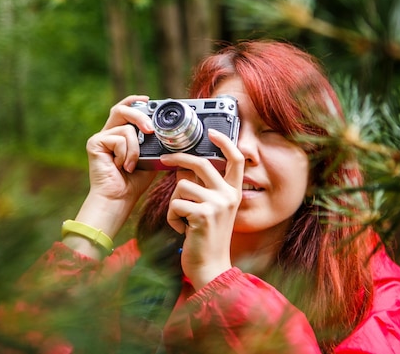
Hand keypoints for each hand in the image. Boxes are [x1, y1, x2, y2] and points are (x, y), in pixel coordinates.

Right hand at [69, 96, 157, 255]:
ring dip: (135, 149)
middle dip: (139, 116)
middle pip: (122, 110)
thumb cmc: (132, 183)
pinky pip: (119, 139)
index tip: (148, 101)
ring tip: (131, 165)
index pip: (125, 110)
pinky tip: (121, 167)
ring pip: (126, 129)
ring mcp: (100, 138)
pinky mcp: (94, 143)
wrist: (118, 199)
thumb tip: (170, 133)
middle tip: (150, 130)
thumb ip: (153, 144)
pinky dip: (126, 154)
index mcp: (119, 134)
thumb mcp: (149, 159)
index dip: (134, 101)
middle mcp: (108, 133)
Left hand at [161, 129, 243, 289]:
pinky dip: (172, 218)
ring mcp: (217, 205)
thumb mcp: (211, 211)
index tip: (212, 131)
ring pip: (181, 186)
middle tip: (164, 160)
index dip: (225, 142)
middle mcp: (229, 196)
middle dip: (178, 158)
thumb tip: (183, 166)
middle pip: (201, 163)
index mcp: (233, 193)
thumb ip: (203, 189)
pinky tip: (183, 231)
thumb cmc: (204, 239)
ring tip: (183, 221)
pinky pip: (175, 204)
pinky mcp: (202, 215)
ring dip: (174, 204)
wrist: (210, 268)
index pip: (236, 160)